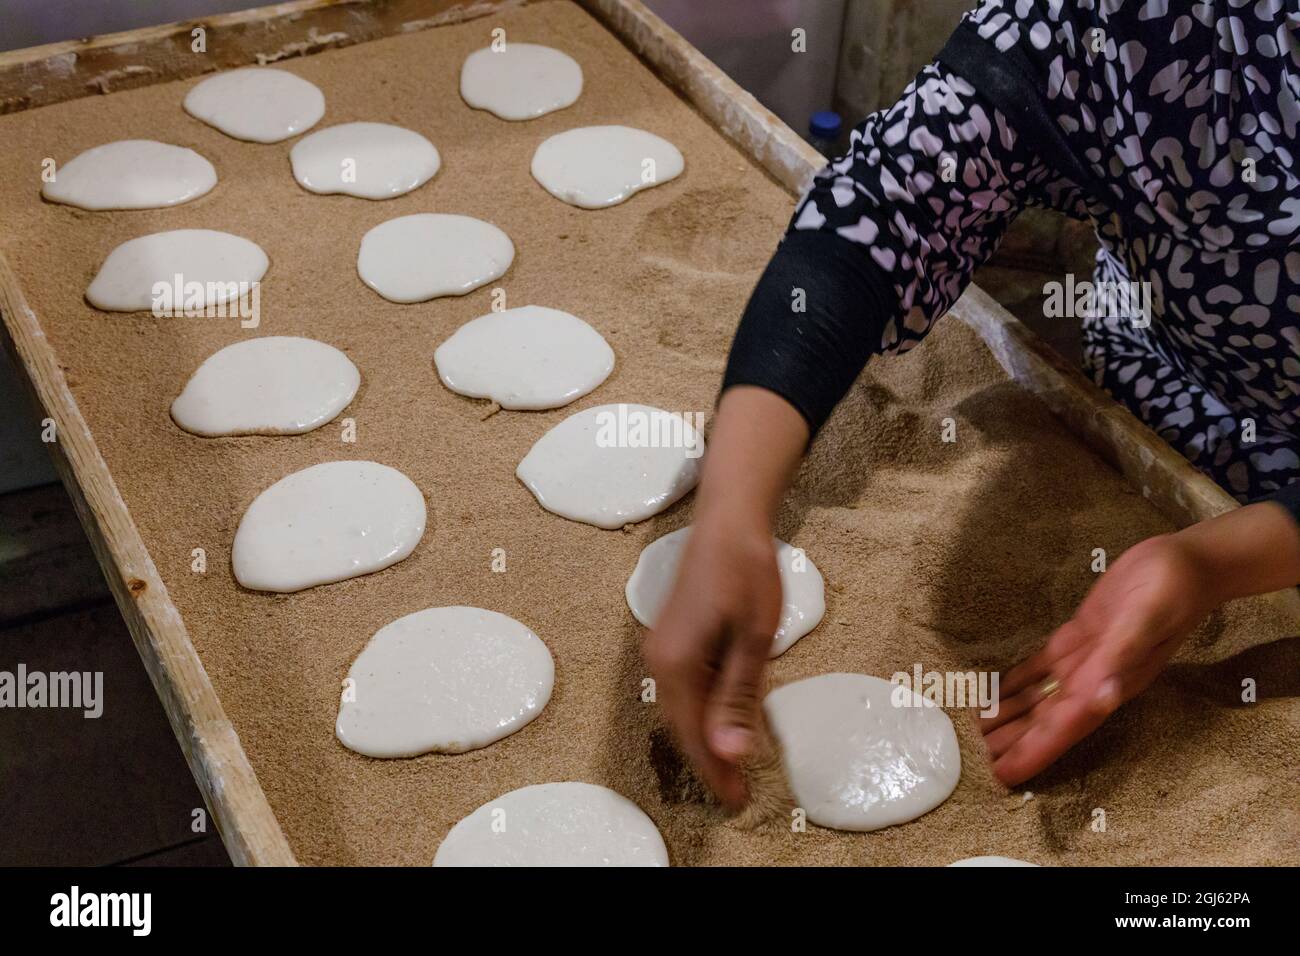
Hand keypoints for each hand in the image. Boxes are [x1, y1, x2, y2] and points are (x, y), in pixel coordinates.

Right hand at [643, 515, 781, 808]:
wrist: (727, 521)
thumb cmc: (746, 571)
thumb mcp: (753, 637)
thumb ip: (738, 696)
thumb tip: (729, 751)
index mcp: (677, 664)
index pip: (694, 734)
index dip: (715, 772)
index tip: (736, 800)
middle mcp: (660, 661)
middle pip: (681, 727)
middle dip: (707, 762)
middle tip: (735, 794)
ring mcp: (662, 649)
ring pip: (680, 710)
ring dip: (702, 740)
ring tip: (730, 767)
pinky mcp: (671, 640)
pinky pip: (682, 690)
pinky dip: (700, 714)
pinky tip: (721, 721)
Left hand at [982, 501, 1299, 784]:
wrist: (1187, 563)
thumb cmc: (1170, 590)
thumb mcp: (1144, 620)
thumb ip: (1122, 658)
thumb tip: (1104, 699)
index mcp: (1107, 681)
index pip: (1063, 727)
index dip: (1033, 752)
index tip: (1003, 776)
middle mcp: (1093, 679)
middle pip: (1045, 720)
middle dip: (1013, 741)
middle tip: (973, 762)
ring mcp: (1084, 659)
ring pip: (1040, 697)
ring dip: (1010, 715)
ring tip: (977, 733)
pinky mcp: (1077, 636)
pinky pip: (1041, 666)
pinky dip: (1017, 681)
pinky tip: (995, 691)